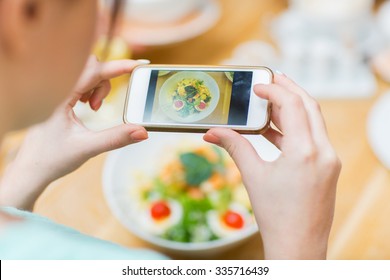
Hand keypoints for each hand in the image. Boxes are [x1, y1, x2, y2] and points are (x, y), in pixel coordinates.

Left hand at [0, 56, 148, 210]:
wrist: (31, 170)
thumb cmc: (52, 159)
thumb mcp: (87, 148)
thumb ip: (116, 138)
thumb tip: (142, 132)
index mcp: (58, 97)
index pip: (93, 72)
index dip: (118, 66)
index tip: (138, 65)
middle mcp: (55, 89)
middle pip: (90, 67)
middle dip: (103, 82)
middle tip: (98, 106)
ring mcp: (55, 92)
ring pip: (86, 73)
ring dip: (97, 87)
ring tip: (92, 109)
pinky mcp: (57, 96)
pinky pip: (79, 80)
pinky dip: (90, 89)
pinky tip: (86, 106)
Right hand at [204, 74, 340, 258]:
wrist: (298, 246)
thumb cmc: (276, 217)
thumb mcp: (253, 176)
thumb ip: (234, 147)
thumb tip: (213, 132)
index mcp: (305, 151)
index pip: (293, 105)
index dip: (275, 90)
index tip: (258, 86)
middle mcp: (324, 152)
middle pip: (309, 106)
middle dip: (290, 89)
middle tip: (271, 80)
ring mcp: (329, 160)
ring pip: (314, 121)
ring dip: (293, 108)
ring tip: (270, 103)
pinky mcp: (328, 168)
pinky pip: (313, 137)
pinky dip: (295, 128)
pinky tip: (274, 131)